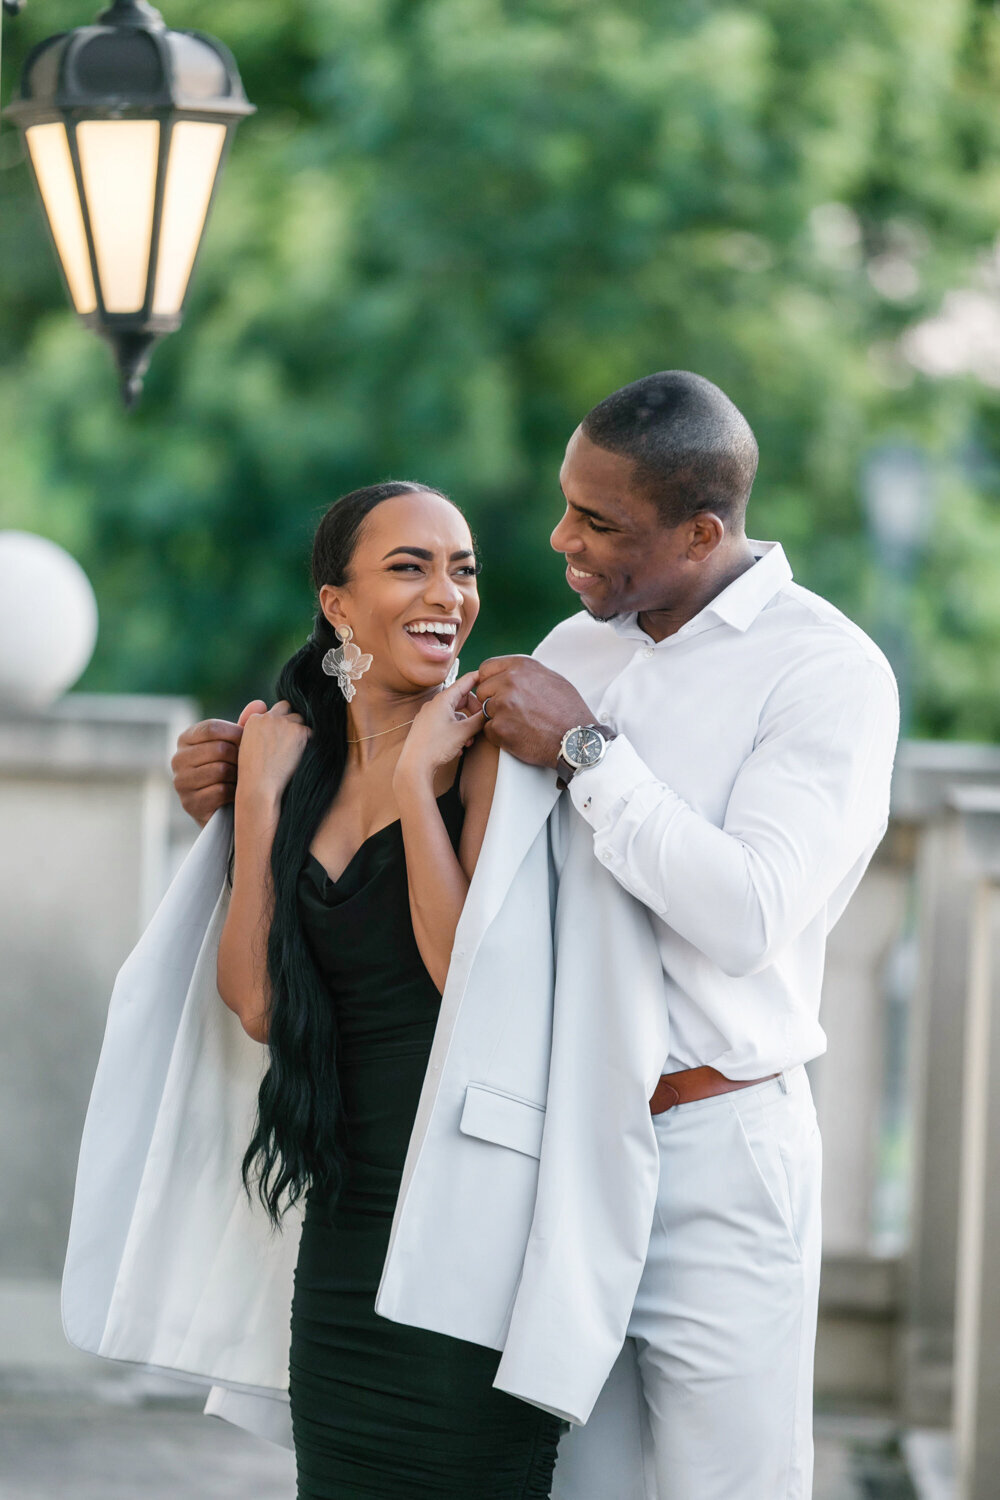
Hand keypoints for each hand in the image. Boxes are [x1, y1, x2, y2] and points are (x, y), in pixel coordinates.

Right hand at [171, 700, 266, 826]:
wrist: (223, 809)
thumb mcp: (235, 746)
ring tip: (242, 779)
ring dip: (238, 776)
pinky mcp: (189, 803)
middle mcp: (177, 759)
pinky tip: (235, 795)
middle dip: (240, 757)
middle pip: (218, 749)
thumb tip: (259, 704)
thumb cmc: (230, 771)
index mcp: (185, 739)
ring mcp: (180, 782)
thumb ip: (245, 725)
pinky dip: (233, 794)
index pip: (212, 728)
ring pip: (220, 770)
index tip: (250, 742)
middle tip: (249, 765)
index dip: (236, 734)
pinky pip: (220, 791)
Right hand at [235, 700, 311, 807]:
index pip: (274, 711)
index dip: (278, 724)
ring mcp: (285, 723)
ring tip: (293, 751)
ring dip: (300, 731)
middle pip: (288, 709)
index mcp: (255, 719)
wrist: (260, 786)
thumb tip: (264, 704)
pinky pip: (311, 732)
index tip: (278, 740)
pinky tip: (299, 755)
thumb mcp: (247, 745)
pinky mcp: (299, 732)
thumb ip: (257, 726)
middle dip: (290, 721)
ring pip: (300, 719)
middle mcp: (269, 717)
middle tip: (290, 742)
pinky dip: (308, 742)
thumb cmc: (253, 772)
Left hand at [393, 672, 485, 790]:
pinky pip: (445, 723)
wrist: (415, 766)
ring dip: (465, 724)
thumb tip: (489, 713)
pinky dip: (456, 731)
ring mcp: (428, 716)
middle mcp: (434, 705)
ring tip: (470, 740)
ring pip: (454, 714)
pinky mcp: (426, 728)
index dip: (478, 678)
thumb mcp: (463, 732)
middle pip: (460, 699)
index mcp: (442, 700)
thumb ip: (478, 720)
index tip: (488, 677)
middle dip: (474, 710)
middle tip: (482, 720)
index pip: (464, 682)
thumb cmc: (435, 747)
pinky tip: (460, 746)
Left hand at [472, 656, 594, 768]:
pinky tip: (518, 735)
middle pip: (482, 690)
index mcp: (521, 667)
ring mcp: (502, 705)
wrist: (575, 739)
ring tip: (519, 724)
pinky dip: (499, 735)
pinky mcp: (500, 728)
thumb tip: (509, 672)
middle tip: (511, 712)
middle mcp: (510, 682)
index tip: (495, 690)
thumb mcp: (552, 679)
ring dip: (497, 718)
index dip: (489, 681)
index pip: (486, 668)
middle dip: (491, 701)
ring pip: (484, 711)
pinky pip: (488, 730)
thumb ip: (526, 673)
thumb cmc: (568, 711)